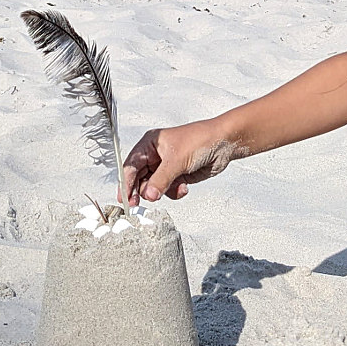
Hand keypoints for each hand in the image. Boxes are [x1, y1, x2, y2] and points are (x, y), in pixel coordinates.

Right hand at [123, 119, 241, 203]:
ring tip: (174, 187)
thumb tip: (148, 195)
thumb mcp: (176, 160)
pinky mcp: (177, 176)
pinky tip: (184, 186)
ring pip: (154, 187)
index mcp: (150, 144)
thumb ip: (160, 180)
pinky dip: (175, 192)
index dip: (126, 183)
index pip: (131, 166)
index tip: (123, 199)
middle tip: (138, 205)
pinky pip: (168, 190)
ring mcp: (166, 167)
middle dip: (143, 191)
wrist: (223, 144)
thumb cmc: (200, 140)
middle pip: (139, 179)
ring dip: (163, 191)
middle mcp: (155, 156)